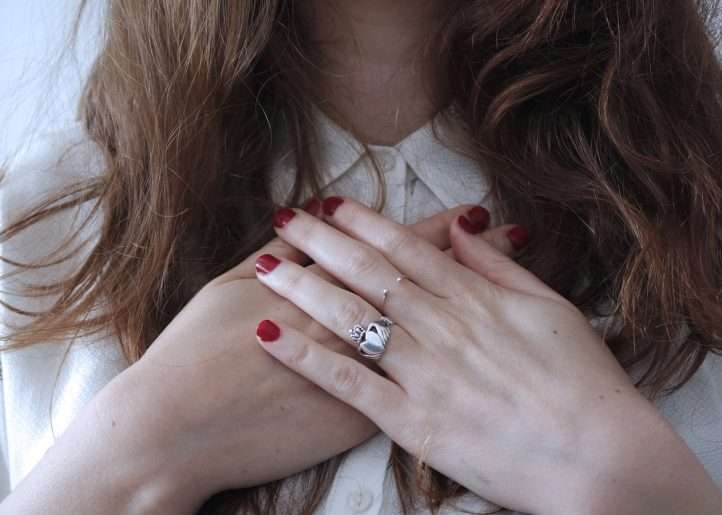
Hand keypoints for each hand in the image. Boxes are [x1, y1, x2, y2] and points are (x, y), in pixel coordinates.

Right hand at [40, 203, 517, 512]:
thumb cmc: (193, 353)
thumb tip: (300, 223)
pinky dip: (449, 363)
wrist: (176, 429)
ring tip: (504, 288)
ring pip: (429, 331)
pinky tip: (477, 354)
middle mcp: (352, 324)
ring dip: (472, 303)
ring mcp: (361, 373)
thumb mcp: (227, 289)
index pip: (393, 249)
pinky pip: (413, 387)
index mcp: (323, 284)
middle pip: (423, 282)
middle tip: (508, 231)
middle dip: (468, 256)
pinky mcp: (359, 418)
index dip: (436, 228)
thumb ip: (274, 256)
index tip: (474, 210)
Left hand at [253, 196, 721, 514]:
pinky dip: (306, 358)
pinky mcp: (413, 422)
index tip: (330, 204)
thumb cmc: (584, 382)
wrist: (601, 459)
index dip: (363, 222)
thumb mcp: (552, 309)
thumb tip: (465, 227)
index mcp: (476, 299)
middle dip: (322, 241)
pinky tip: (269, 336)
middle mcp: (443, 327)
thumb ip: (501, 267)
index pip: (407, 249)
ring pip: (352, 318)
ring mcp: (425, 374)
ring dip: (304, 287)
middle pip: (369, 273)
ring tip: (266, 265)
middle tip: (284, 219)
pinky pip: (349, 384)